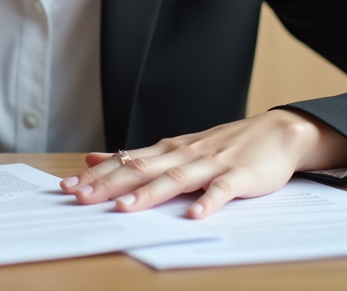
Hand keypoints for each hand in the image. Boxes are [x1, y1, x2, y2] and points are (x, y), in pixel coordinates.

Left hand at [58, 109, 346, 218]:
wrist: (277, 132)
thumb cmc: (225, 145)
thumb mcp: (177, 146)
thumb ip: (139, 155)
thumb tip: (96, 157)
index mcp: (168, 150)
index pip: (126, 161)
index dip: (96, 175)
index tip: (68, 186)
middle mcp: (184, 154)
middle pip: (141, 169)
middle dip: (109, 184)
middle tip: (80, 196)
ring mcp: (212, 164)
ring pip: (175, 179)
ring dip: (149, 194)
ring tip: (124, 208)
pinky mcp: (239, 176)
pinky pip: (222, 190)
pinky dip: (208, 201)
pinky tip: (196, 215)